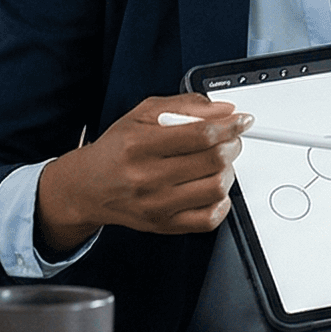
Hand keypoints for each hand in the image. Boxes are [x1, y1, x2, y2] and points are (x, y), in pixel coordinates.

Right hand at [33, 94, 246, 252]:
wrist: (89, 188)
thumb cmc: (117, 150)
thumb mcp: (142, 114)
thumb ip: (185, 106)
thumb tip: (223, 109)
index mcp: (139, 145)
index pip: (200, 134)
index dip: (230, 124)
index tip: (241, 120)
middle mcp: (147, 178)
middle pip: (212, 160)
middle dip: (232, 144)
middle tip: (230, 139)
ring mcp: (157, 205)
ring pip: (216, 188)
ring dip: (228, 171)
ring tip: (218, 162)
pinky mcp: (164, 225)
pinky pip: (209, 218)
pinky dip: (221, 201)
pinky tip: (210, 187)